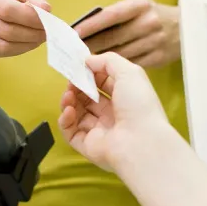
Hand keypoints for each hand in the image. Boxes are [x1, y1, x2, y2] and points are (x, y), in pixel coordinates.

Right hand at [0, 0, 49, 58]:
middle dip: (31, 33)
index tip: (46, 20)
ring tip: (39, 37)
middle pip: (5, 30)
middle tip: (46, 32)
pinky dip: (18, 49)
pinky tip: (27, 41)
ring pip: (2, 45)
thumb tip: (45, 10)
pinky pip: (0, 53)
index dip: (29, 18)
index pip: (7, 9)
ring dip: (26, 44)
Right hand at [58, 53, 171, 171]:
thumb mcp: (129, 72)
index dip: (91, 74)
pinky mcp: (88, 145)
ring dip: (69, 101)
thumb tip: (87, 60)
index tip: (79, 66)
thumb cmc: (139, 105)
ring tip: (68, 94)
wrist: (141, 142)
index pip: (104, 84)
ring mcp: (99, 131)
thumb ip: (108, 61)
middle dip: (77, 87)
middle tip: (71, 80)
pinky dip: (65, 120)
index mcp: (125, 98)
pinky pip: (71, 132)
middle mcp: (113, 115)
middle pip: (88, 98)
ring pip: (77, 114)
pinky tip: (69, 110)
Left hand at [74, 0, 180, 67]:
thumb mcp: (138, 7)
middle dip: (90, 45)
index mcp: (140, 5)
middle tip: (73, 52)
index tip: (74, 33)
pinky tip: (105, 70)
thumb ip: (116, 16)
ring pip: (119, 54)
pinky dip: (116, 68)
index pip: (110, 16)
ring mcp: (154, 41)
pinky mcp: (158, 58)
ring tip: (84, 62)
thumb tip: (86, 29)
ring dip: (100, 59)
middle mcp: (148, 22)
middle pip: (112, 37)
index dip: (91, 25)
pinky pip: (131, 64)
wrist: (186, 28)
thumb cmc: (153, 16)